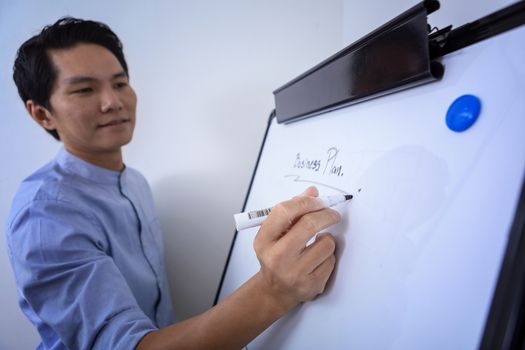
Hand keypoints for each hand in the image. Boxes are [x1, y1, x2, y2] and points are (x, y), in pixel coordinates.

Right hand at [253, 186, 339, 311]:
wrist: (274, 290)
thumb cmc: (276, 256)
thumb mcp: (275, 233)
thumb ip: (292, 211)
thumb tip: (312, 192)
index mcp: (264, 241)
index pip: (285, 211)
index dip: (306, 202)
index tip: (318, 201)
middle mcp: (277, 257)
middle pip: (309, 225)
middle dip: (326, 215)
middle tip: (332, 214)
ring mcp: (295, 273)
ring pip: (326, 243)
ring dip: (327, 239)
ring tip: (318, 243)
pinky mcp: (311, 285)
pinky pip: (331, 260)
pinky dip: (328, 256)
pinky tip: (317, 260)